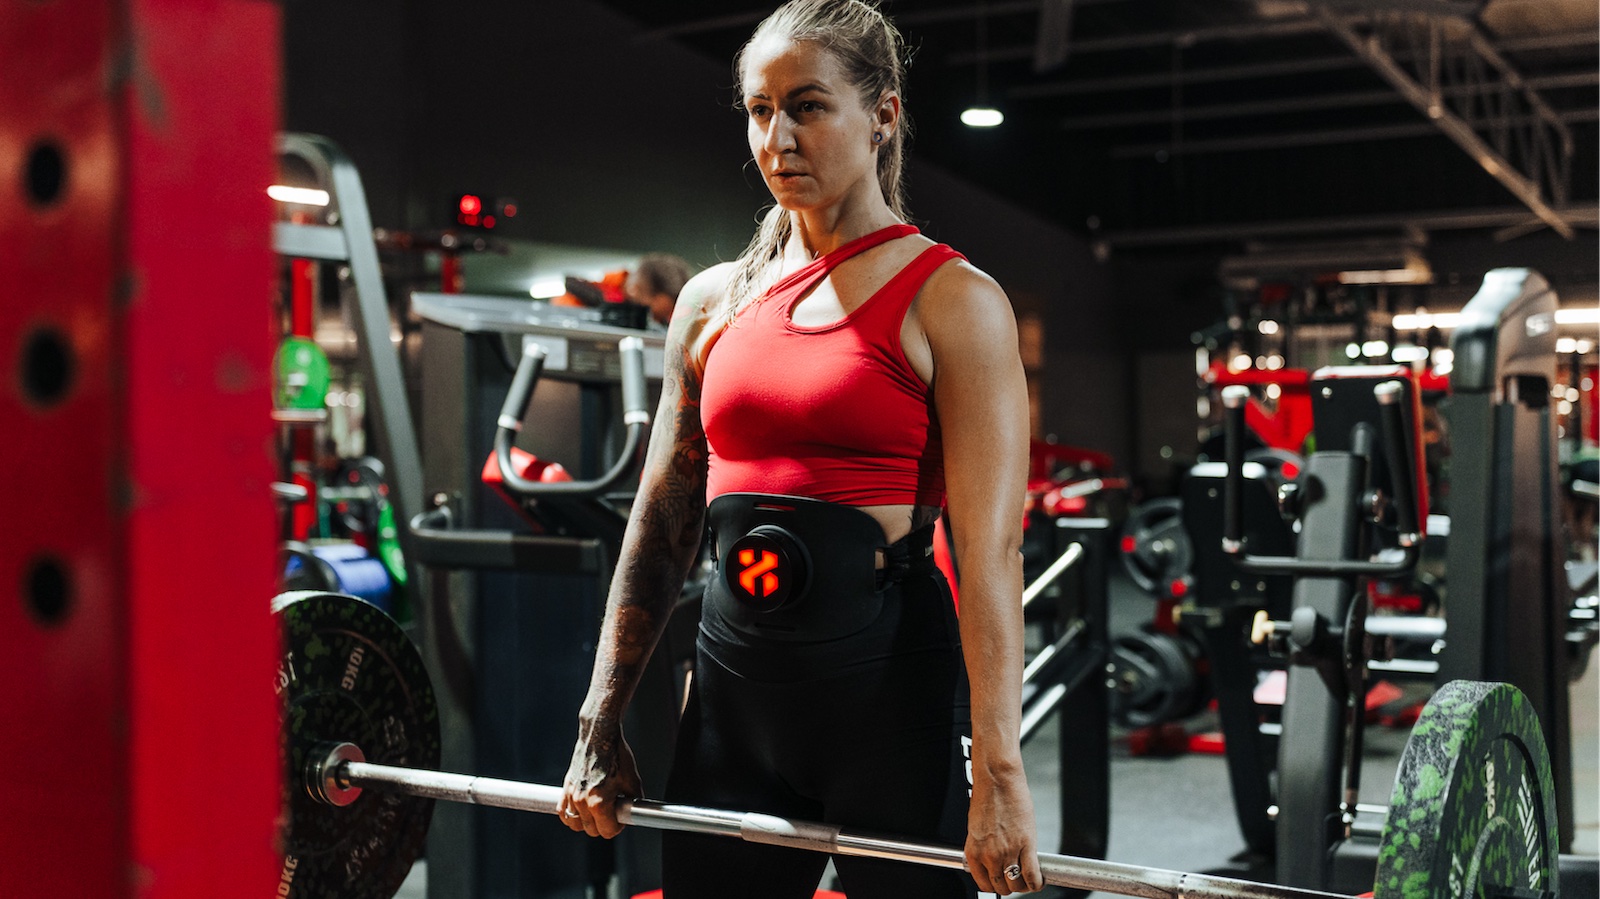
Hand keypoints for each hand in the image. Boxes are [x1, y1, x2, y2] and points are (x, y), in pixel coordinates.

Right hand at [557, 721, 640, 838]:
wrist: (600, 735)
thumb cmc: (616, 754)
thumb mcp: (633, 781)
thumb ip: (632, 802)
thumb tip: (632, 813)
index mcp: (599, 802)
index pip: (607, 831)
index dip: (618, 827)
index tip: (621, 818)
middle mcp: (582, 801)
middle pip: (591, 830)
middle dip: (604, 825)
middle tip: (613, 812)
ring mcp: (571, 795)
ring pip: (576, 824)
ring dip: (587, 822)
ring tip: (598, 811)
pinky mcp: (566, 787)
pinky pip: (563, 813)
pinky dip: (572, 815)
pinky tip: (582, 809)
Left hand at [965, 763, 1039, 893]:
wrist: (997, 779)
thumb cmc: (988, 797)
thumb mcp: (977, 828)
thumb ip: (984, 847)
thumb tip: (993, 859)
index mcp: (974, 851)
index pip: (984, 884)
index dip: (995, 885)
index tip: (1001, 882)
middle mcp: (989, 855)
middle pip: (1001, 888)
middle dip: (1010, 886)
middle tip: (1017, 879)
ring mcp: (1008, 852)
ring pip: (1017, 885)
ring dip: (1024, 886)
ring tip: (1028, 878)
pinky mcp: (1026, 845)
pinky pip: (1032, 875)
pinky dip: (1037, 882)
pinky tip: (1039, 879)